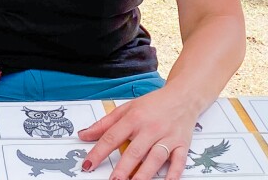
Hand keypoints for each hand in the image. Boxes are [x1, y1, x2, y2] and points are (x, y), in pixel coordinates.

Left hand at [78, 88, 200, 179]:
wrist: (183, 96)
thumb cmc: (154, 104)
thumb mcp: (126, 108)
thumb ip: (105, 123)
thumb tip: (84, 134)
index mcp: (134, 118)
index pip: (112, 137)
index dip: (98, 152)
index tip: (88, 164)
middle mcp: (150, 128)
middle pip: (134, 151)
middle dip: (123, 169)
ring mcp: (167, 137)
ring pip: (155, 158)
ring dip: (144, 174)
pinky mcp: (181, 144)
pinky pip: (178, 161)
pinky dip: (173, 174)